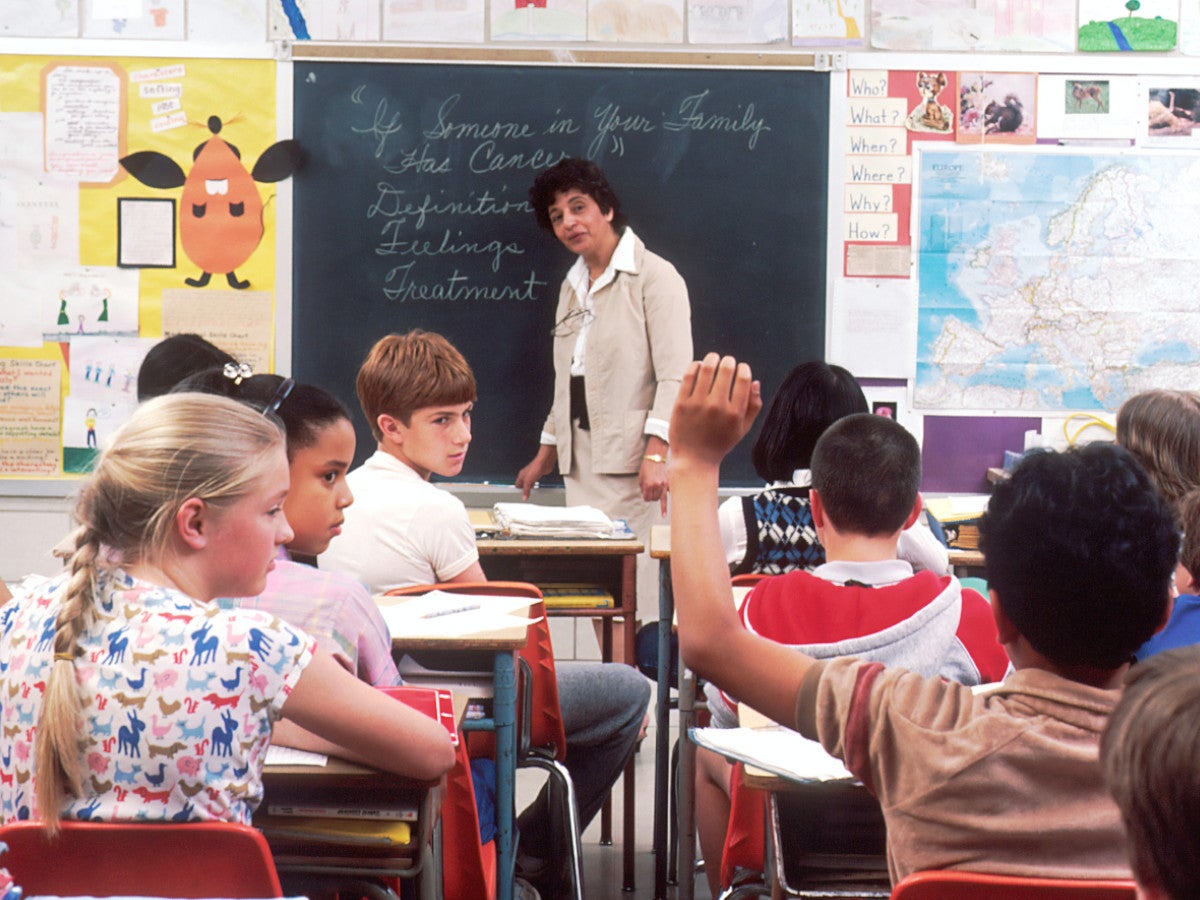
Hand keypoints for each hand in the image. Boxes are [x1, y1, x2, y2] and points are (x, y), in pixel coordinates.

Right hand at [515, 445, 556, 499]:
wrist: (545, 462)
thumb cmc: (535, 467)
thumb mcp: (528, 481)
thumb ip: (526, 490)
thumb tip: (524, 497)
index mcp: (521, 475)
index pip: (517, 485)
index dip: (517, 490)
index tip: (519, 496)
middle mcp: (526, 475)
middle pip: (523, 484)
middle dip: (524, 490)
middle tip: (525, 496)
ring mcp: (532, 475)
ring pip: (529, 483)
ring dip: (530, 488)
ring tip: (531, 493)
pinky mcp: (538, 474)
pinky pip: (535, 481)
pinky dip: (535, 485)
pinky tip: (537, 487)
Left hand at [639, 457, 668, 511]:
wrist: (656, 457)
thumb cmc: (647, 467)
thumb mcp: (641, 477)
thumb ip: (643, 488)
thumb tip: (646, 497)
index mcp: (648, 484)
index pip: (647, 498)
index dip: (646, 498)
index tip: (647, 497)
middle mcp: (657, 485)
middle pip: (654, 499)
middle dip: (652, 498)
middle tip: (652, 495)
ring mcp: (664, 484)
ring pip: (662, 498)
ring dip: (660, 501)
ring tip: (663, 514)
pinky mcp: (670, 482)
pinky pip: (669, 493)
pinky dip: (668, 498)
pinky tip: (669, 509)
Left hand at [669, 353, 760, 467]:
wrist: (694, 459)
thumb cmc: (720, 443)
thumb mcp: (743, 429)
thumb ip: (753, 406)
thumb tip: (755, 382)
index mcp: (735, 413)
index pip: (743, 379)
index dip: (743, 368)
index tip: (741, 368)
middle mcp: (717, 407)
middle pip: (726, 369)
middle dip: (729, 361)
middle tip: (727, 361)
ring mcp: (698, 404)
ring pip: (706, 368)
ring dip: (712, 358)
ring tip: (713, 358)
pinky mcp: (681, 403)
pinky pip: (689, 376)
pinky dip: (695, 366)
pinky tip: (699, 366)